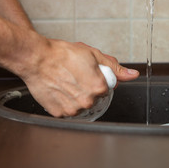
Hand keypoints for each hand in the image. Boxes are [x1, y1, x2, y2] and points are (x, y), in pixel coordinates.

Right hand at [19, 39, 138, 116]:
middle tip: (74, 76)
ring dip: (75, 97)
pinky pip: (66, 110)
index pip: (105, 89)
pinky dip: (63, 101)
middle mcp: (87, 101)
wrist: (36, 58)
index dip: (96, 79)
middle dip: (86, 89)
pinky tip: (58, 89)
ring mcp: (72, 109)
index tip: (86, 73)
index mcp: (98, 87)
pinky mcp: (59, 113)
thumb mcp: (93, 55)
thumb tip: (132, 75)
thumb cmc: (61, 54)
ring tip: (64, 82)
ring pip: (79, 105)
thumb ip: (114, 68)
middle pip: (93, 99)